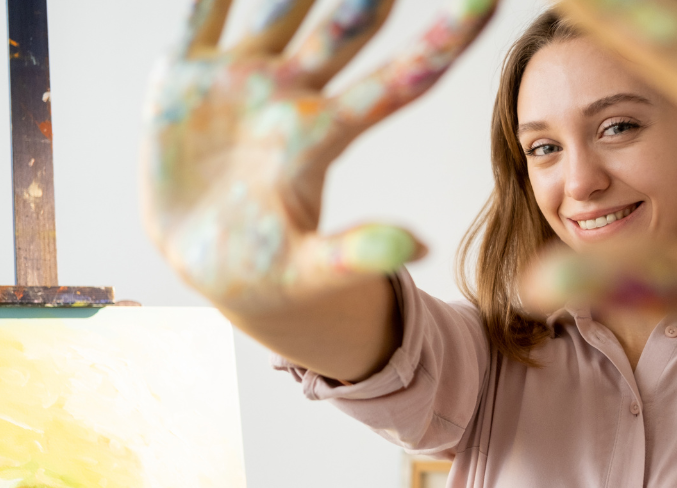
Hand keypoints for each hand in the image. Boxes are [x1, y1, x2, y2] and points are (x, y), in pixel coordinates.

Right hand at [141, 0, 496, 312]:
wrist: (202, 260)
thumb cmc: (269, 269)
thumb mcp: (310, 271)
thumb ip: (356, 256)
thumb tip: (415, 248)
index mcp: (324, 137)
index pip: (397, 82)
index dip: (441, 43)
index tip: (489, 0)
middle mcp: (292, 94)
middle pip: (341, 34)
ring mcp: (241, 80)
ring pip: (276, 12)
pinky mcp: (186, 78)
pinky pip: (199, 18)